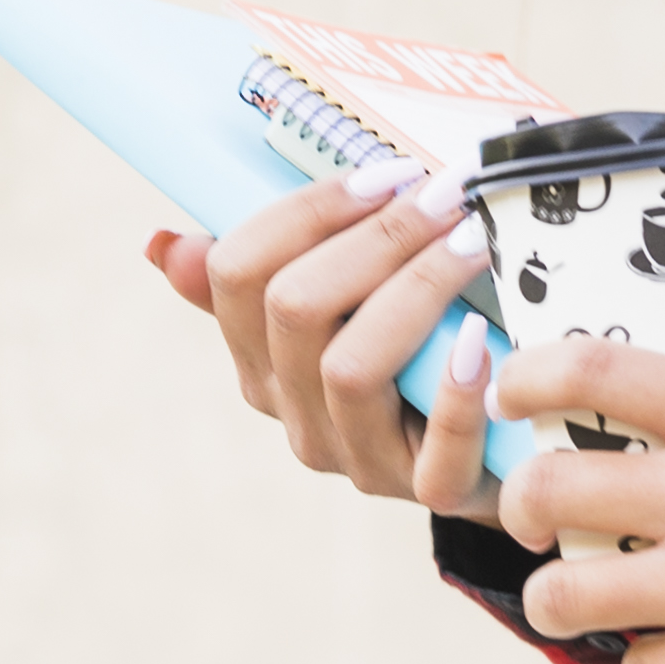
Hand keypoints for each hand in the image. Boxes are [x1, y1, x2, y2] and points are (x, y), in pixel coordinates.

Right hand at [141, 163, 518, 513]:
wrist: (502, 452)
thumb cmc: (418, 356)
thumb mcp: (345, 307)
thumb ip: (270, 267)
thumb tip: (162, 243)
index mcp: (262, 360)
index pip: (238, 273)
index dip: (307, 211)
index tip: (385, 172)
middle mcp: (297, 413)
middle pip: (294, 309)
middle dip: (375, 237)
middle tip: (444, 196)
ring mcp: (359, 459)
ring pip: (350, 367)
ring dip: (417, 288)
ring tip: (472, 242)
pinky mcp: (433, 490)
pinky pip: (436, 452)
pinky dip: (455, 391)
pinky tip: (479, 341)